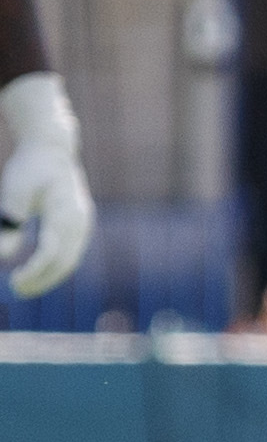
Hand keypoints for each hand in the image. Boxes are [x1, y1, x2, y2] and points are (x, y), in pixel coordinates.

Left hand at [0, 75, 91, 298]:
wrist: (52, 149)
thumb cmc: (29, 168)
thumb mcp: (13, 192)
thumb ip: (9, 224)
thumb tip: (3, 257)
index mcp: (65, 212)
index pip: (51, 252)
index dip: (33, 271)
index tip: (13, 281)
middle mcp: (80, 221)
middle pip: (64, 262)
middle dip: (41, 280)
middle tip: (16, 291)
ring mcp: (83, 223)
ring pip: (70, 260)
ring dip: (49, 277)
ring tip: (24, 287)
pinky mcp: (80, 224)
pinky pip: (71, 253)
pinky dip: (56, 266)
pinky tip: (38, 272)